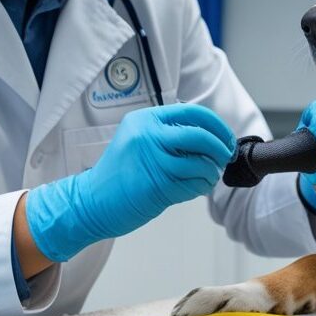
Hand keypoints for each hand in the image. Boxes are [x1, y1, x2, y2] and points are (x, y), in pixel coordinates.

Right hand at [25, 104, 235, 261]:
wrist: (90, 202)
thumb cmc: (119, 176)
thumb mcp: (138, 141)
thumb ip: (168, 134)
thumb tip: (210, 136)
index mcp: (145, 119)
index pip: (193, 113)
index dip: (217, 126)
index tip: (225, 138)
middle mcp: (147, 135)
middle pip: (201, 135)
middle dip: (220, 148)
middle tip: (224, 158)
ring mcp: (152, 159)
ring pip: (201, 162)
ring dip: (211, 172)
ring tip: (207, 177)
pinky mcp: (157, 185)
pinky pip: (194, 184)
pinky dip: (202, 187)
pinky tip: (196, 188)